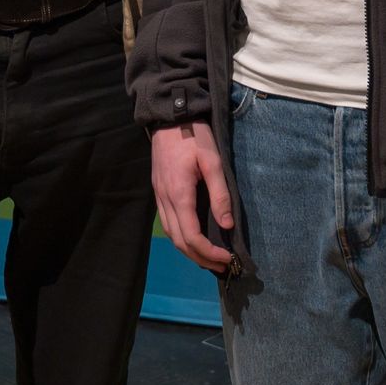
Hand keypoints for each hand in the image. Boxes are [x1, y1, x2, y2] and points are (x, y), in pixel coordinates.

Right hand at [151, 120, 234, 272]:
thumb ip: (220, 194)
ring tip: (209, 258)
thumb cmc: (194, 136)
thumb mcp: (213, 161)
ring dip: (189, 251)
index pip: (191, 236)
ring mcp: (159, 196)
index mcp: (179, 194)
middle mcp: (165, 200)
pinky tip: (194, 239)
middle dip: (200, 258)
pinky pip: (168, 223)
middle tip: (221, 266)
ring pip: (171, 235)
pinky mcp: (159, 192)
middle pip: (179, 241)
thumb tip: (227, 225)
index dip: (208, 252)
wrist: (169, 118)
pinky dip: (181, 238)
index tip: (227, 257)